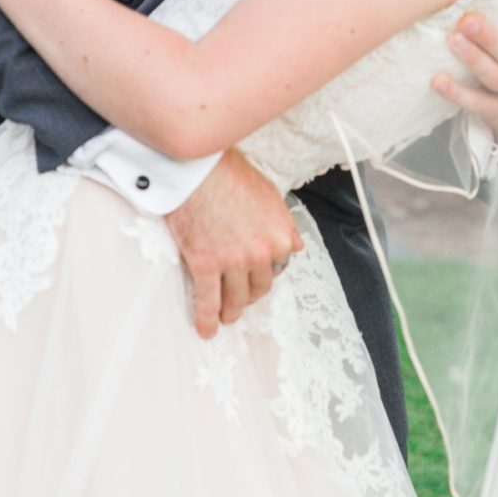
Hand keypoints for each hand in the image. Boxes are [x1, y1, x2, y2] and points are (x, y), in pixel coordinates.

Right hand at [166, 148, 303, 339]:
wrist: (199, 167)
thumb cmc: (231, 174)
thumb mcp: (270, 195)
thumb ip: (285, 224)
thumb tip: (298, 247)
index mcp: (281, 236)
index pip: (278, 268)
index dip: (265, 272)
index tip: (255, 277)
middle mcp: (262, 253)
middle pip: (258, 288)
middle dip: (249, 297)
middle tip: (240, 302)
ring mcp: (234, 261)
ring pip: (235, 299)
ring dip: (230, 312)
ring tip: (224, 318)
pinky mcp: (206, 264)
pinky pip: (207, 300)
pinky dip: (207, 318)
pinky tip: (205, 329)